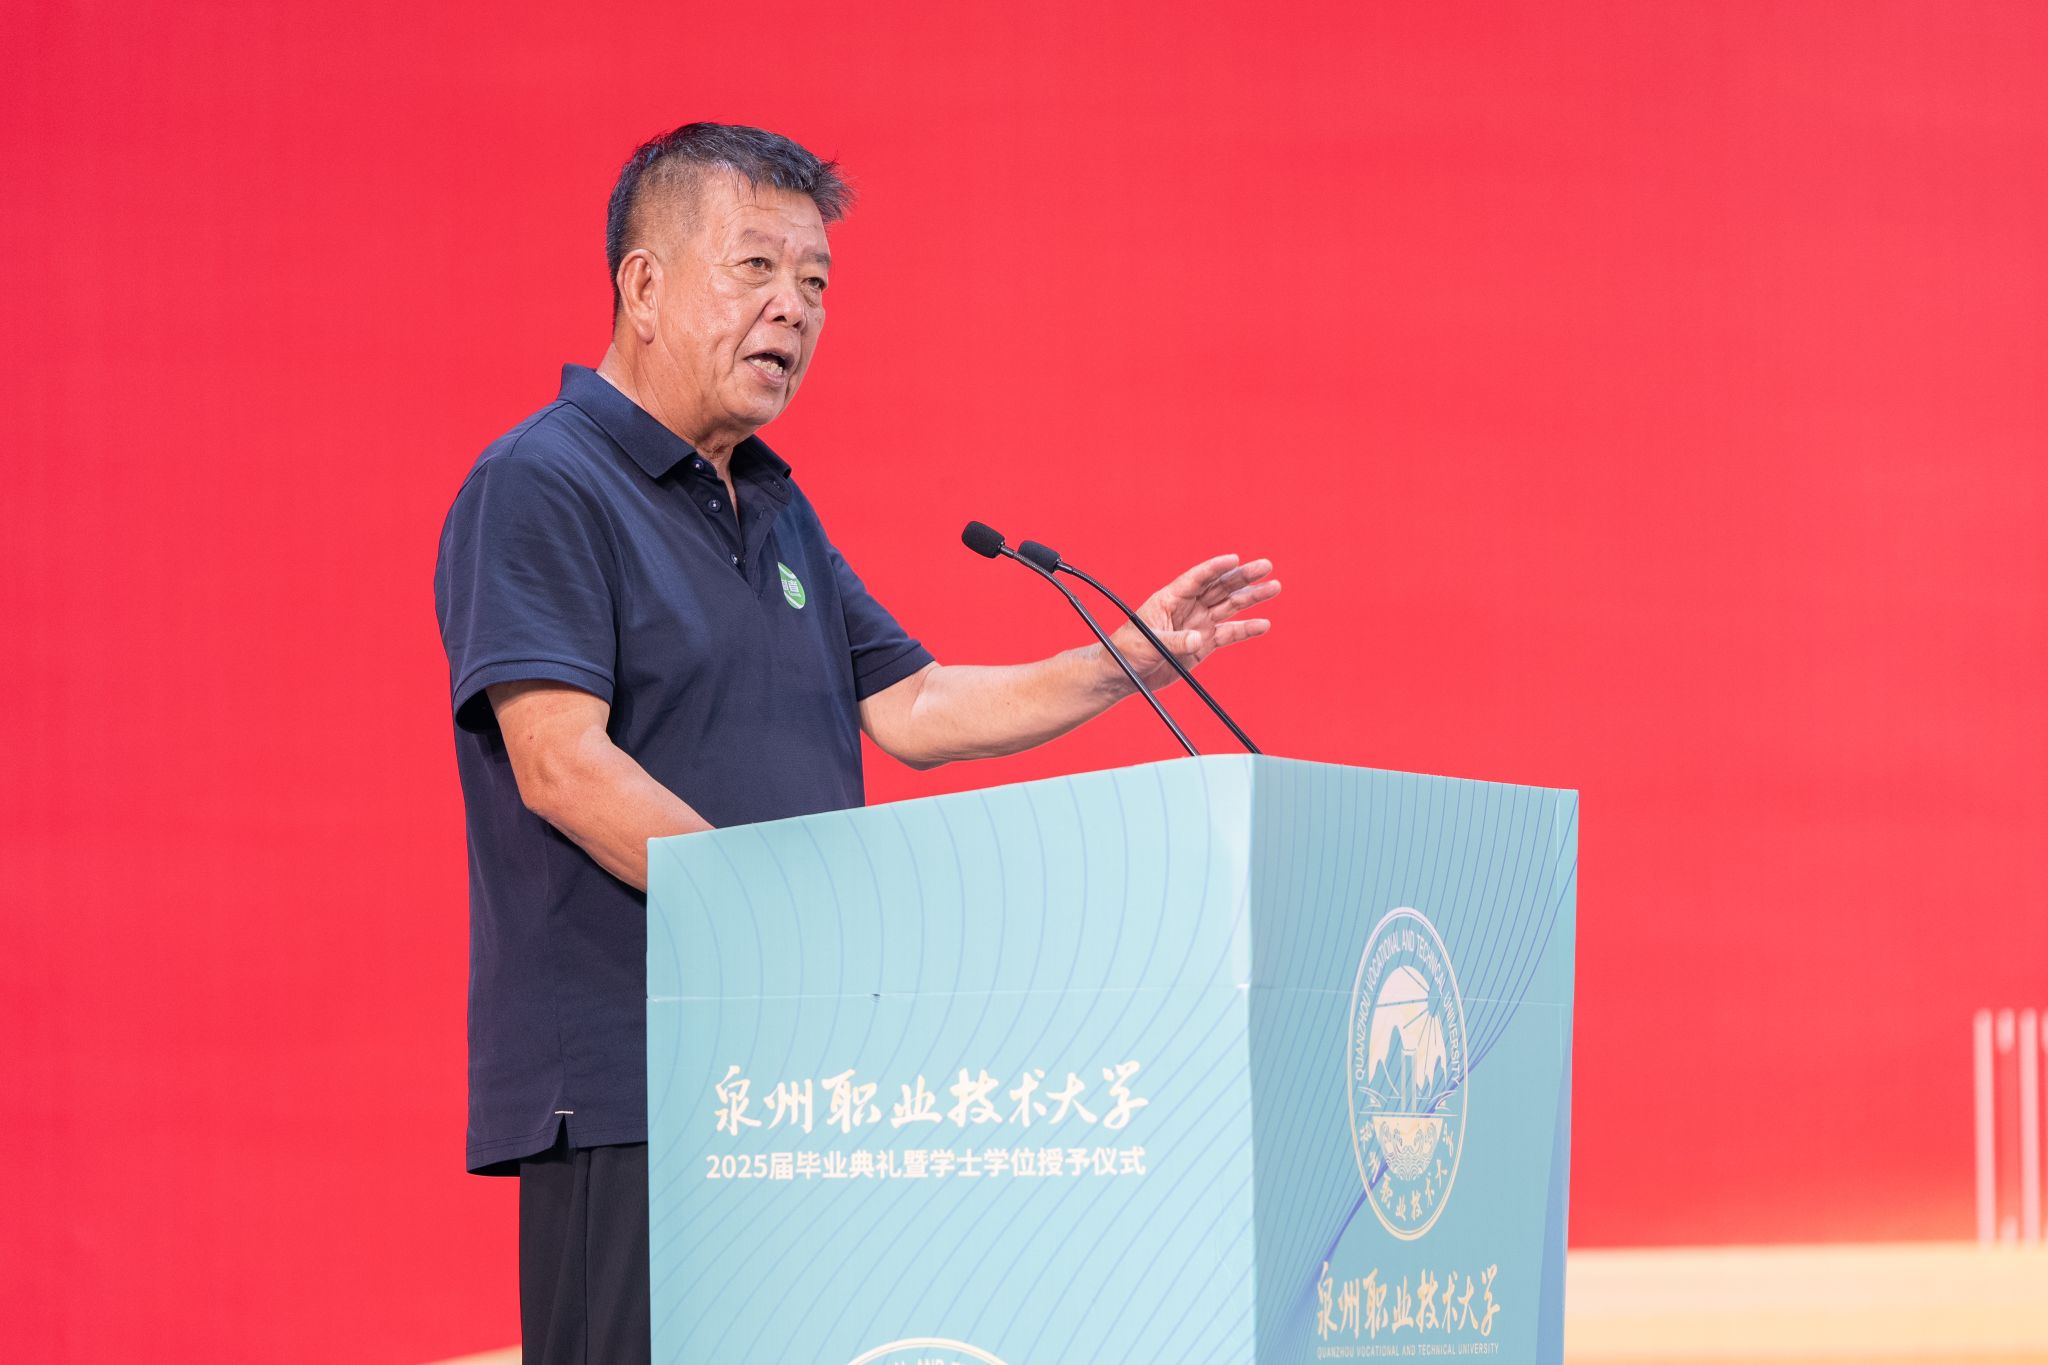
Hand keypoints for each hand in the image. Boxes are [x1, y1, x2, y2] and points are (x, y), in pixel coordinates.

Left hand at [1108, 554, 1279, 689]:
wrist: (1126, 674)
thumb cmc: (1127, 651)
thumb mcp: (1148, 643)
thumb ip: (1174, 641)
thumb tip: (1197, 638)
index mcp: (1170, 598)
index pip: (1197, 578)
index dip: (1215, 568)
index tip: (1234, 559)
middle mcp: (1188, 607)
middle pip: (1220, 587)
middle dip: (1243, 577)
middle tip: (1265, 566)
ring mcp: (1198, 624)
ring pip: (1230, 606)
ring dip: (1251, 597)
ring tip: (1274, 587)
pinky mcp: (1204, 644)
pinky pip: (1229, 633)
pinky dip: (1246, 629)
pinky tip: (1263, 624)